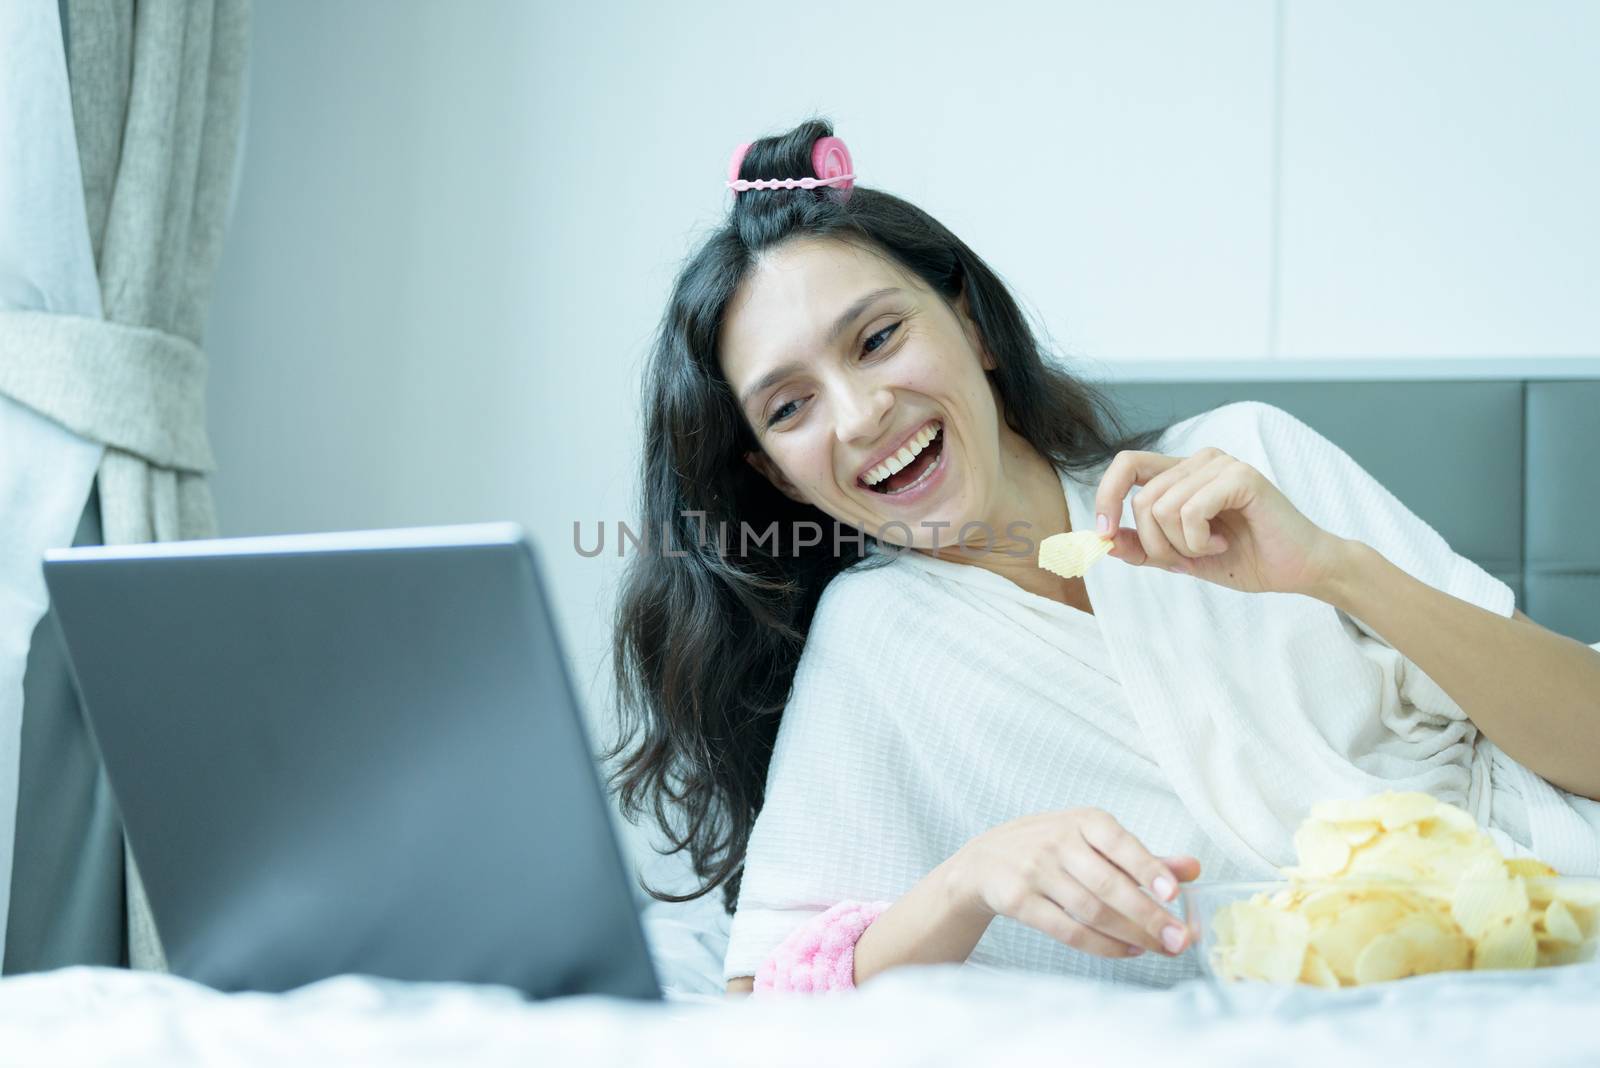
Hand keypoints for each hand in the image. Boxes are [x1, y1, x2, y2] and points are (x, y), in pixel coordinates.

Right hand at [954, 808, 1201, 958]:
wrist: (982, 862)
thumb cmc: (1050, 848)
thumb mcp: (1091, 840)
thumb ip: (1141, 856)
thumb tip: (1194, 868)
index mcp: (1082, 821)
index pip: (1119, 842)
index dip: (1147, 867)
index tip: (1174, 893)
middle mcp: (1057, 841)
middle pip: (1108, 884)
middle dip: (1148, 916)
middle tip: (1179, 940)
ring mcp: (1034, 870)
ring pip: (1090, 911)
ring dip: (1129, 935)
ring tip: (1157, 948)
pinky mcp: (1018, 900)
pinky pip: (1067, 930)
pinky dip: (1101, 945)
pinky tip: (1126, 950)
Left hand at [1093, 447, 1348, 596]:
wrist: (1297, 570)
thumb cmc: (1245, 558)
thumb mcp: (1180, 557)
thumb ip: (1142, 547)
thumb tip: (1102, 539)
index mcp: (1182, 473)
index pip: (1126, 465)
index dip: (1106, 497)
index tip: (1105, 532)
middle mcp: (1199, 461)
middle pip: (1141, 499)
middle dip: (1156, 544)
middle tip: (1188, 558)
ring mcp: (1220, 464)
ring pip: (1161, 507)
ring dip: (1181, 545)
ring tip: (1212, 547)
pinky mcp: (1240, 476)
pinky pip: (1189, 511)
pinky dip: (1198, 540)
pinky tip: (1224, 541)